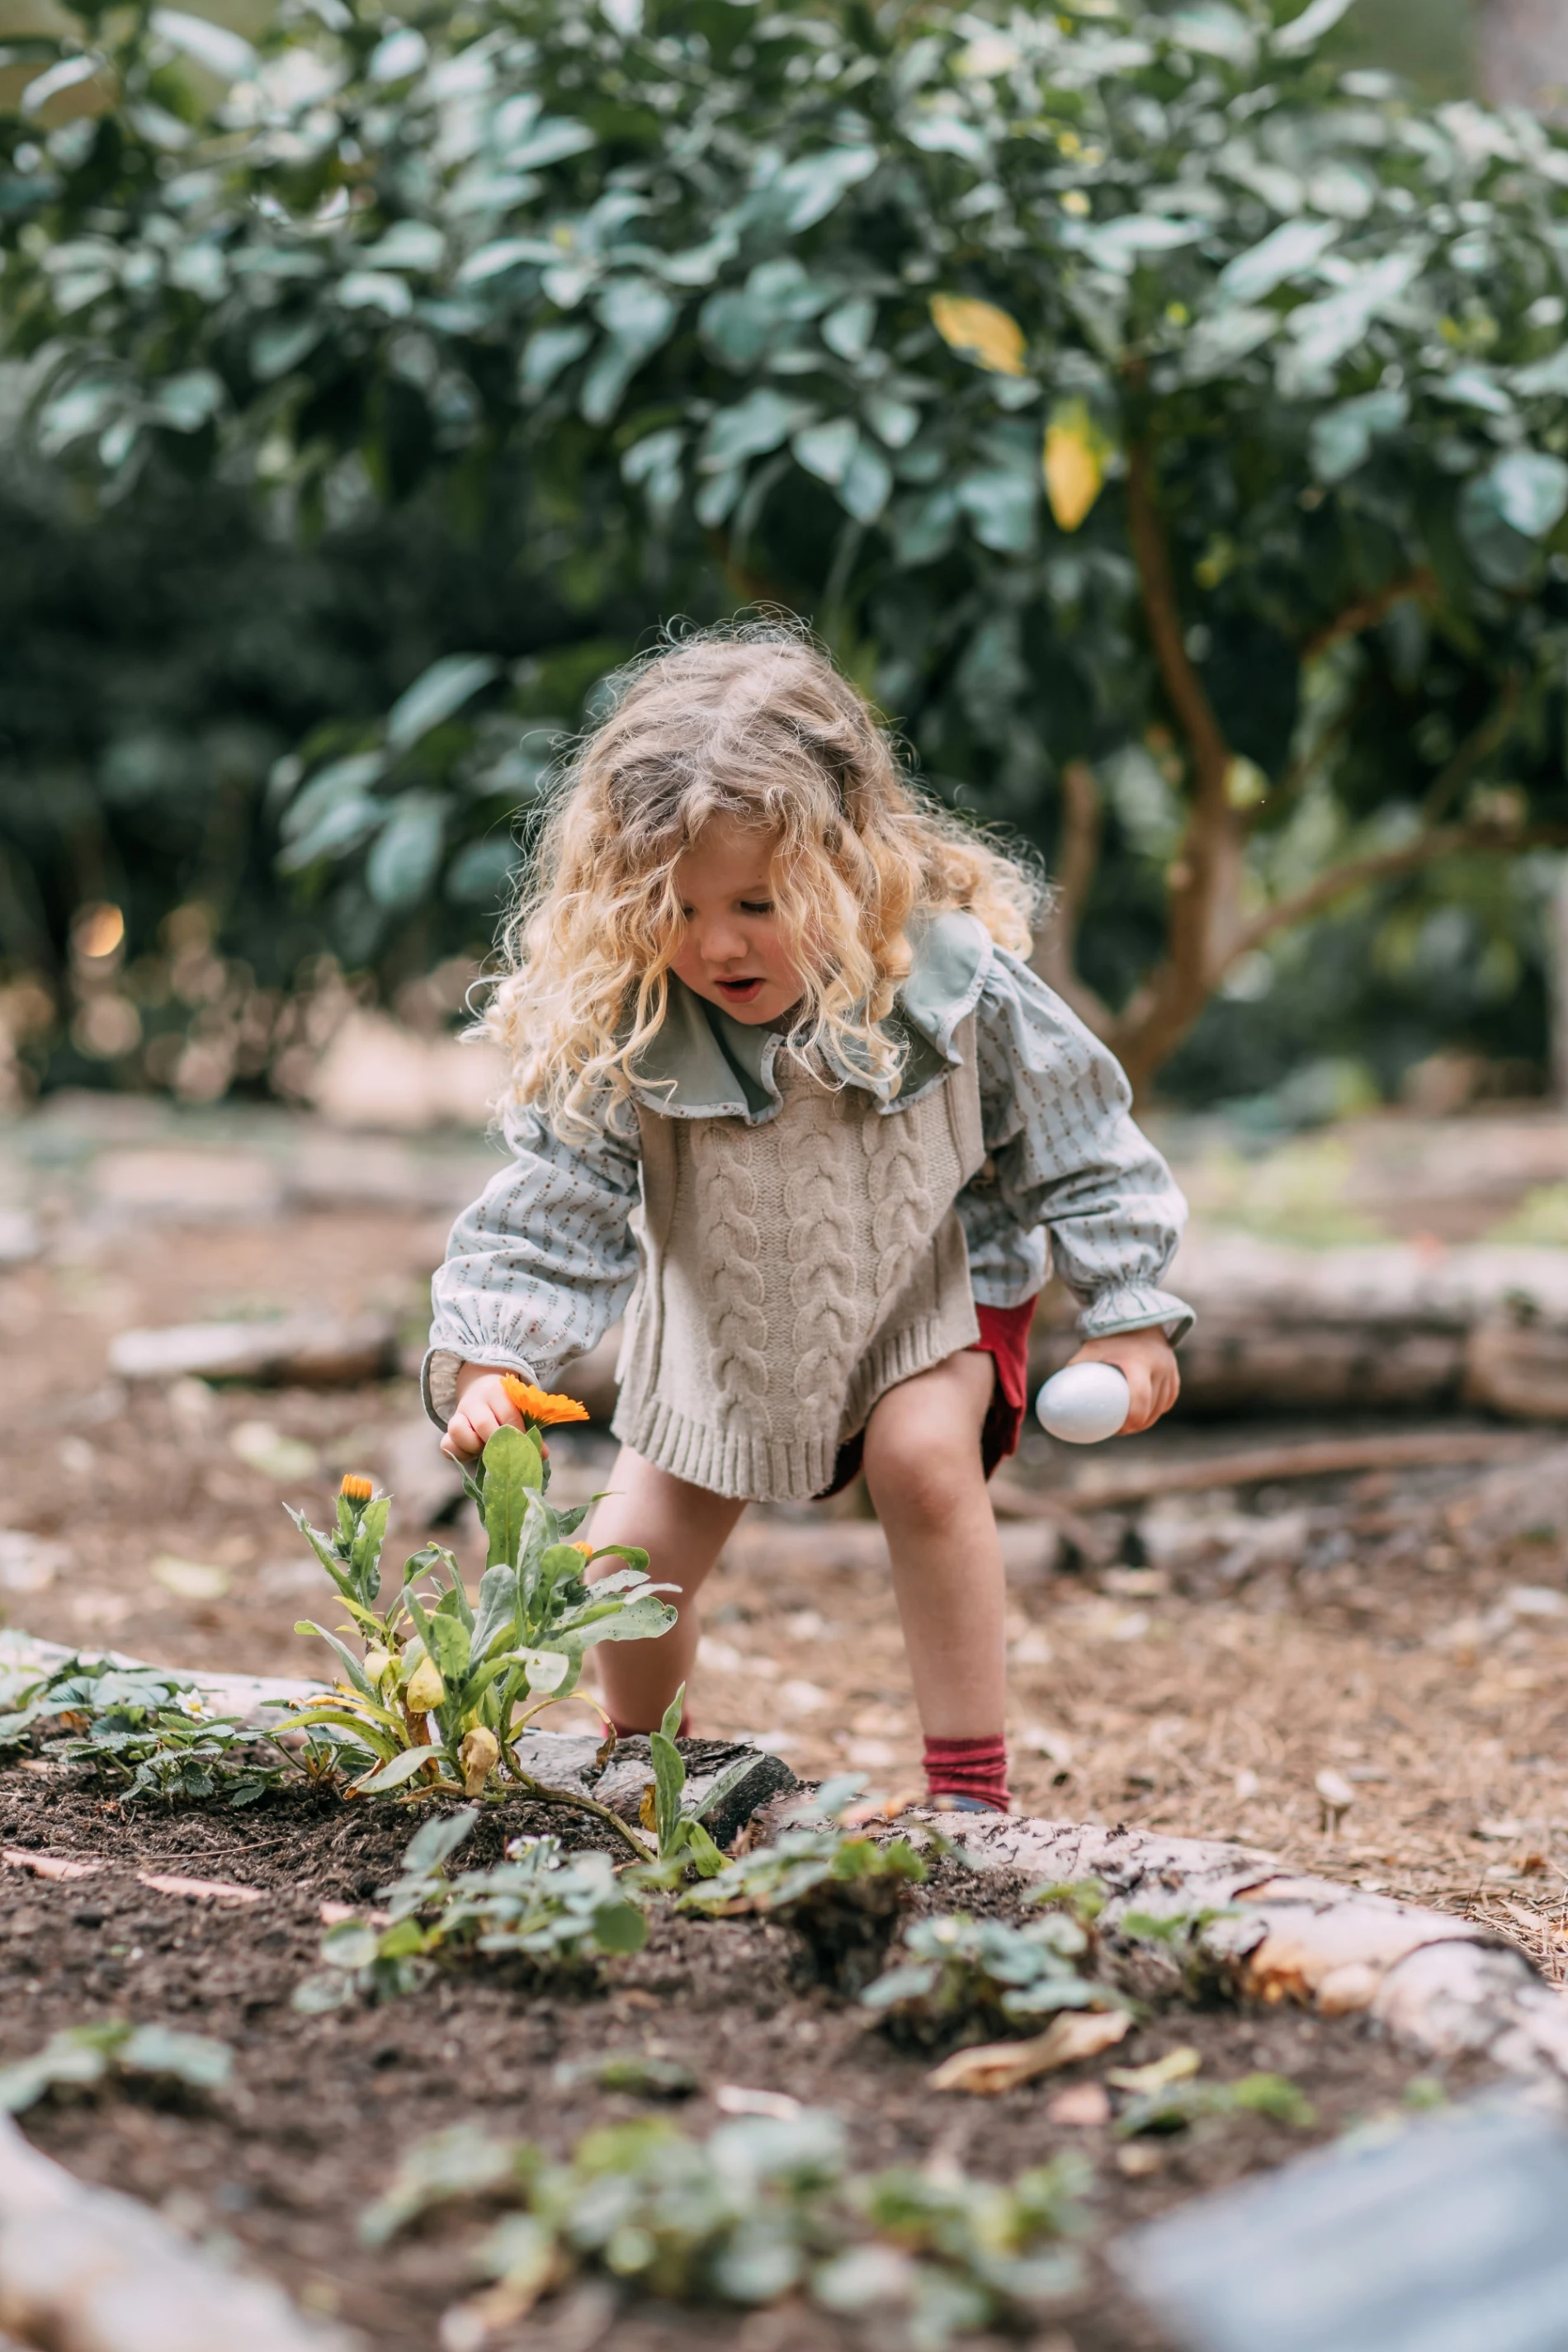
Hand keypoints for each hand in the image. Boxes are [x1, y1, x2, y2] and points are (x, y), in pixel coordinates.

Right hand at [440, 1364, 526, 1460]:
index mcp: (497, 1392)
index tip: (528, 1450)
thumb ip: (530, 1429)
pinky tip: (472, 1455)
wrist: (480, 1384)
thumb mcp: (518, 1408)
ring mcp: (458, 1414)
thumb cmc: (505, 1403)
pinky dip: (459, 1454)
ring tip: (487, 1451)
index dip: (520, 1436)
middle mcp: (475, 1401)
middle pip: (484, 1425)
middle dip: (497, 1444)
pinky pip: (446, 1445)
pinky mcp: (449, 1429)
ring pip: (457, 1431)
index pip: (509, 1416)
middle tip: (506, 1453)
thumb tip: (542, 1454)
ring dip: (474, 1447)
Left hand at [1064, 1328, 1179, 1435]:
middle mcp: (1159, 1366)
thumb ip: (1075, 1368)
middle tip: (1121, 1431)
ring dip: (1150, 1419)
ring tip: (1132, 1426)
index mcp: (1139, 1362)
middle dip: (1139, 1424)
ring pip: (1163, 1405)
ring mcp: (1170, 1369)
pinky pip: (1170, 1397)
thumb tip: (1057, 1395)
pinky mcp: (1174, 1372)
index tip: (1121, 1429)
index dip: (1133, 1419)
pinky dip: (1160, 1408)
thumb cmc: (1109, 1335)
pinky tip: (1148, 1416)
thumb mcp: (1091, 1348)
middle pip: (1153, 1407)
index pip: (1140, 1399)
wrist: (1137, 1316)